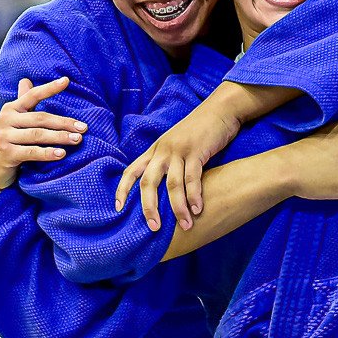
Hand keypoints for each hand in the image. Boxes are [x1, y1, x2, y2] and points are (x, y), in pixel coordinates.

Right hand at [0, 77, 87, 202]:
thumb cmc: (9, 143)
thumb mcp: (15, 123)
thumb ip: (23, 104)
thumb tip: (25, 80)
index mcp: (10, 109)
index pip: (32, 95)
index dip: (49, 88)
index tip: (66, 80)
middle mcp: (5, 119)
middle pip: (41, 118)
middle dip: (64, 123)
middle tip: (84, 128)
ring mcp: (4, 136)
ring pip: (38, 135)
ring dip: (60, 137)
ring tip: (77, 140)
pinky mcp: (6, 153)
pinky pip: (32, 152)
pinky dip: (48, 153)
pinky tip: (62, 154)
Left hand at [116, 98, 241, 230]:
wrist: (219, 109)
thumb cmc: (199, 131)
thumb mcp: (176, 144)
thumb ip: (168, 162)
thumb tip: (164, 188)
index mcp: (155, 150)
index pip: (131, 171)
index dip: (122, 190)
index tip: (118, 209)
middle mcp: (162, 150)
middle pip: (148, 182)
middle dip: (149, 207)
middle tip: (154, 228)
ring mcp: (178, 150)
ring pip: (172, 184)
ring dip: (178, 207)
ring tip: (185, 225)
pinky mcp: (196, 150)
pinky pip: (193, 177)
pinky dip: (194, 195)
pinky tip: (198, 209)